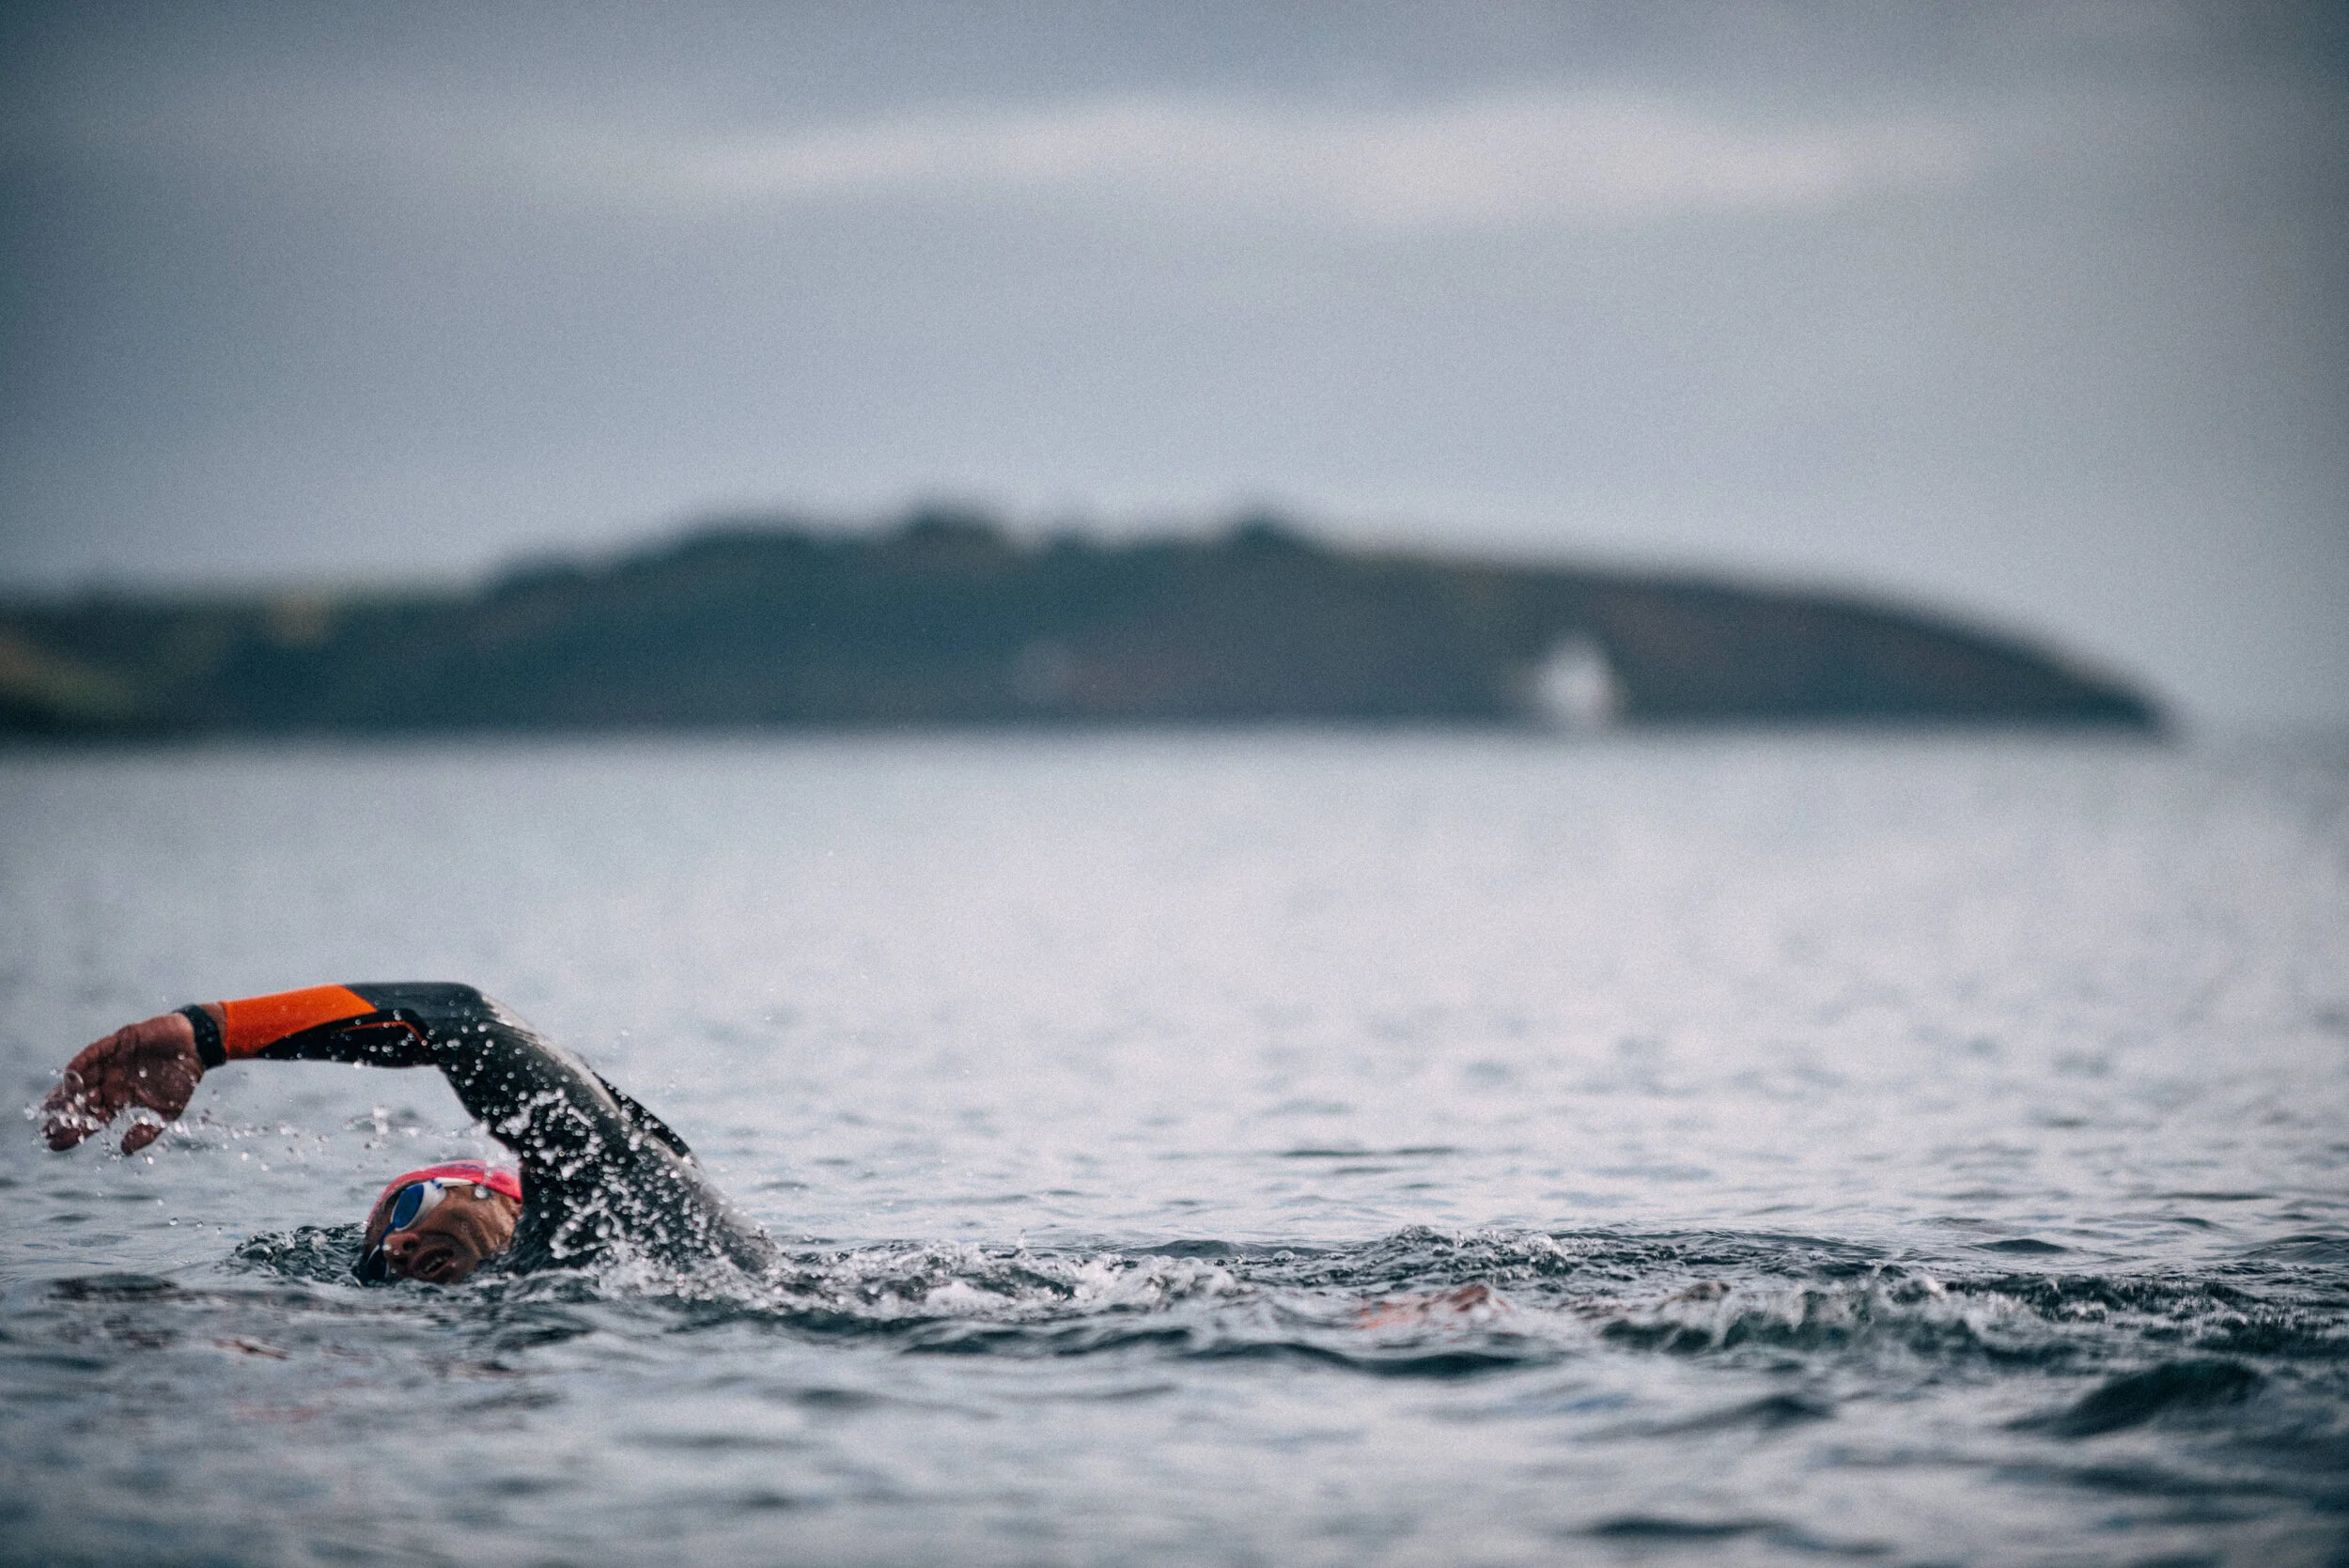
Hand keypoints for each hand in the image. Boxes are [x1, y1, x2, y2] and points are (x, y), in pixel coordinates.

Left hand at [42, 1011, 206, 1153]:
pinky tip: (71, 1077)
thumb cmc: (184, 1078)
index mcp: (120, 1098)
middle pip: (79, 1101)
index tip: (53, 1145)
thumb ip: (147, 1131)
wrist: (199, 1046)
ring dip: (65, 1093)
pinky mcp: (116, 1043)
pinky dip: (80, 1065)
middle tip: (45, 1128)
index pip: (91, 1118)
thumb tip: (123, 1151)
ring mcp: (111, 1062)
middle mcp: (110, 1081)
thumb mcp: (168, 1112)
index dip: (73, 1131)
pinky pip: (92, 1054)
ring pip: (80, 1079)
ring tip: (51, 1108)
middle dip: (61, 1115)